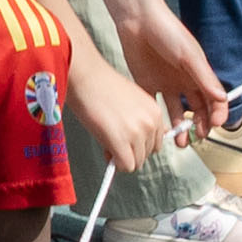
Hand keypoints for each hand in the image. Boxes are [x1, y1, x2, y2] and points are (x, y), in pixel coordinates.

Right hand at [65, 42, 172, 173]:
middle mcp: (151, 122)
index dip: (139, 144)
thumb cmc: (100, 85)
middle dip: (130, 151)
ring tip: (107, 138)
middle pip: (147, 155)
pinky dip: (115, 164)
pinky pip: (126, 166)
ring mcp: (138, 132)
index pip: (157, 143)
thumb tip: (136, 146)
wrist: (85, 76)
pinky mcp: (122, 141)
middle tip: (113, 139)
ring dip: (121, 156)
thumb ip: (139, 123)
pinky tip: (106, 148)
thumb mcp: (130, 102)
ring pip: (136, 162)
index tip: (128, 141)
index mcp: (155, 112)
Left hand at [119, 4, 232, 138]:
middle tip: (198, 136)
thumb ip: (204, 77)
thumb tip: (222, 98)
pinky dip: (158, 119)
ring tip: (180, 141)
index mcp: (199, 74)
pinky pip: (155, 105)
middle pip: (198, 109)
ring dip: (180, 128)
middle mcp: (185, 81)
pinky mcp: (148, 84)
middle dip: (200, 125)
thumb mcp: (189, 55)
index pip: (214, 99)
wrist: (137, 18)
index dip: (217, 113)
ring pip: (177, 112)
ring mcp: (167, 84)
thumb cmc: (167, 30)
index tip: (215, 125)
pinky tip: (160, 130)